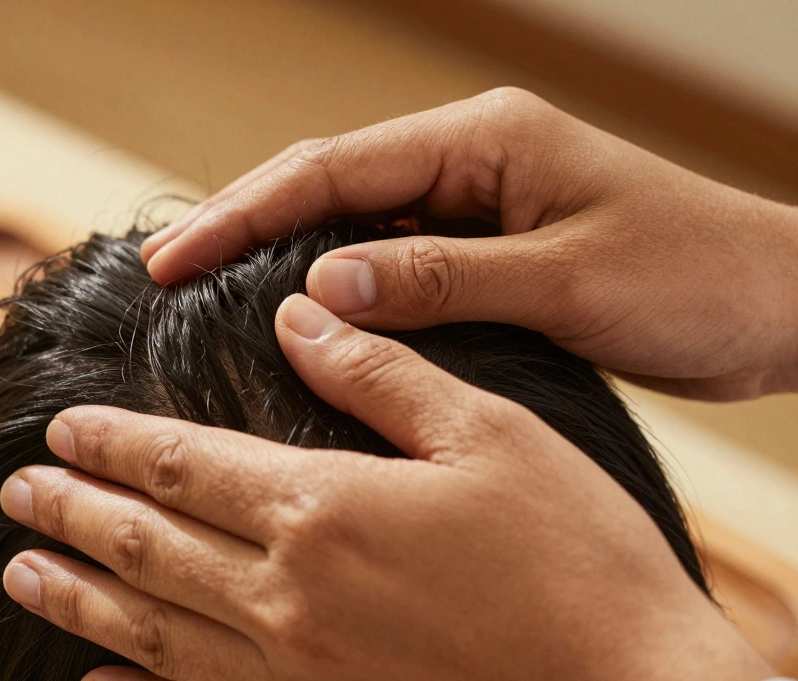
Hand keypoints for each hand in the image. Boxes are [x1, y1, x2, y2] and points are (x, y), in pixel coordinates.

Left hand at [0, 294, 771, 680]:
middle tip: (16, 493)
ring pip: (150, 629)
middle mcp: (287, 597)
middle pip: (144, 546)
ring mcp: (295, 676)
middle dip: (70, 515)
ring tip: (20, 575)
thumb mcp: (489, 436)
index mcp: (322, 509)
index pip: (179, 465)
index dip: (111, 442)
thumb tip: (301, 312)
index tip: (60, 427)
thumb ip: (379, 372)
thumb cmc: (576, 561)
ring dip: (76, 599)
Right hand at [140, 88, 797, 400]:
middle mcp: (468, 159)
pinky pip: (391, 261)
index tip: (175, 258)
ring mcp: (474, 203)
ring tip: (201, 296)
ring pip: (351, 224)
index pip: (334, 169)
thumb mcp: (564, 279)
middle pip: (326, 184)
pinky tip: (296, 322)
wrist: (776, 304)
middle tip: (162, 274)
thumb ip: (441, 278)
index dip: (245, 213)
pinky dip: (338, 289)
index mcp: (483, 140)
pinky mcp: (485, 247)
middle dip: (241, 225)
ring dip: (281, 258)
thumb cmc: (694, 276)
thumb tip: (323, 284)